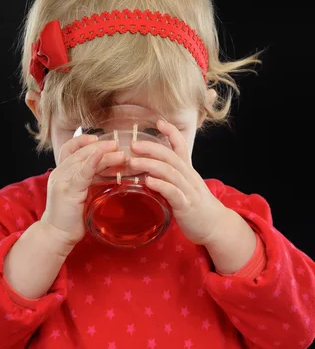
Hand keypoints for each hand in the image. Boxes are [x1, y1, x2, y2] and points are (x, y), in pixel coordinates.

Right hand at [40, 134, 125, 248]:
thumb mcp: (80, 192)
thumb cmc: (70, 216)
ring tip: (120, 153)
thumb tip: (110, 168)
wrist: (57, 234)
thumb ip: (89, 179)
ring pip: (83, 160)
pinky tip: (100, 155)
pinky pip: (81, 173)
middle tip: (118, 144)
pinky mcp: (68, 191)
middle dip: (101, 146)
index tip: (99, 137)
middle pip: (80, 152)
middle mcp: (59, 173)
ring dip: (103, 154)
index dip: (84, 140)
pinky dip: (92, 162)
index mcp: (61, 172)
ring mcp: (62, 181)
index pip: (71, 148)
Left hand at [129, 119, 227, 244]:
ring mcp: (189, 191)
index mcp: (188, 171)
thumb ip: (169, 177)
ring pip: (170, 172)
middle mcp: (189, 177)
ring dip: (150, 165)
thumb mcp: (184, 186)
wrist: (215, 227)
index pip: (182, 146)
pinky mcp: (186, 206)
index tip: (159, 122)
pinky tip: (147, 181)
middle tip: (133, 145)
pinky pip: (173, 192)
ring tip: (133, 162)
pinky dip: (160, 185)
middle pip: (171, 156)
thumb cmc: (196, 206)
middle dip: (152, 148)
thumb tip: (148, 170)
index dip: (172, 133)